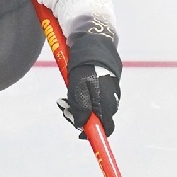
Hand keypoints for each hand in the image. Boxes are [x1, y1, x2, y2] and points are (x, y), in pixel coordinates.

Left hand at [58, 21, 121, 136]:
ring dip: (78, 105)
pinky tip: (73, 85)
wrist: (94, 39)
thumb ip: (80, 105)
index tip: (81, 136)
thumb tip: (82, 124)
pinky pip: (93, 96)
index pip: (106, 126)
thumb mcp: (77, 84)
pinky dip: (81, 96)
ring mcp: (110, 90)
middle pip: (97, 117)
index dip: (95, 134)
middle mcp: (112, 97)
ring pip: (93, 106)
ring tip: (64, 96)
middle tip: (63, 107)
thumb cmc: (84, 62)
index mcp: (107, 100)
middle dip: (80, 116)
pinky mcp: (105, 83)